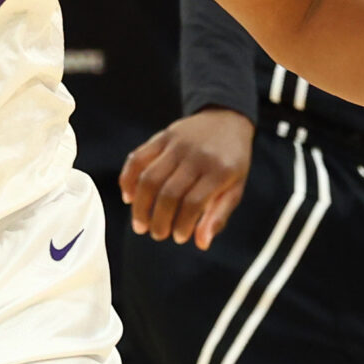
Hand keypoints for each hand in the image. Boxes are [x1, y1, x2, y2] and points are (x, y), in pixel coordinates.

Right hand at [122, 108, 252, 246]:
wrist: (227, 120)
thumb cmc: (232, 161)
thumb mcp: (235, 188)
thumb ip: (218, 215)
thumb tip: (201, 244)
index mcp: (219, 171)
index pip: (193, 202)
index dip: (183, 223)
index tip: (180, 237)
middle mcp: (196, 156)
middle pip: (168, 193)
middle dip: (158, 219)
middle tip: (156, 235)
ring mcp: (176, 144)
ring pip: (148, 178)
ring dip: (140, 205)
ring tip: (140, 224)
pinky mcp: (161, 137)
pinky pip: (137, 158)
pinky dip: (128, 179)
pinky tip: (128, 197)